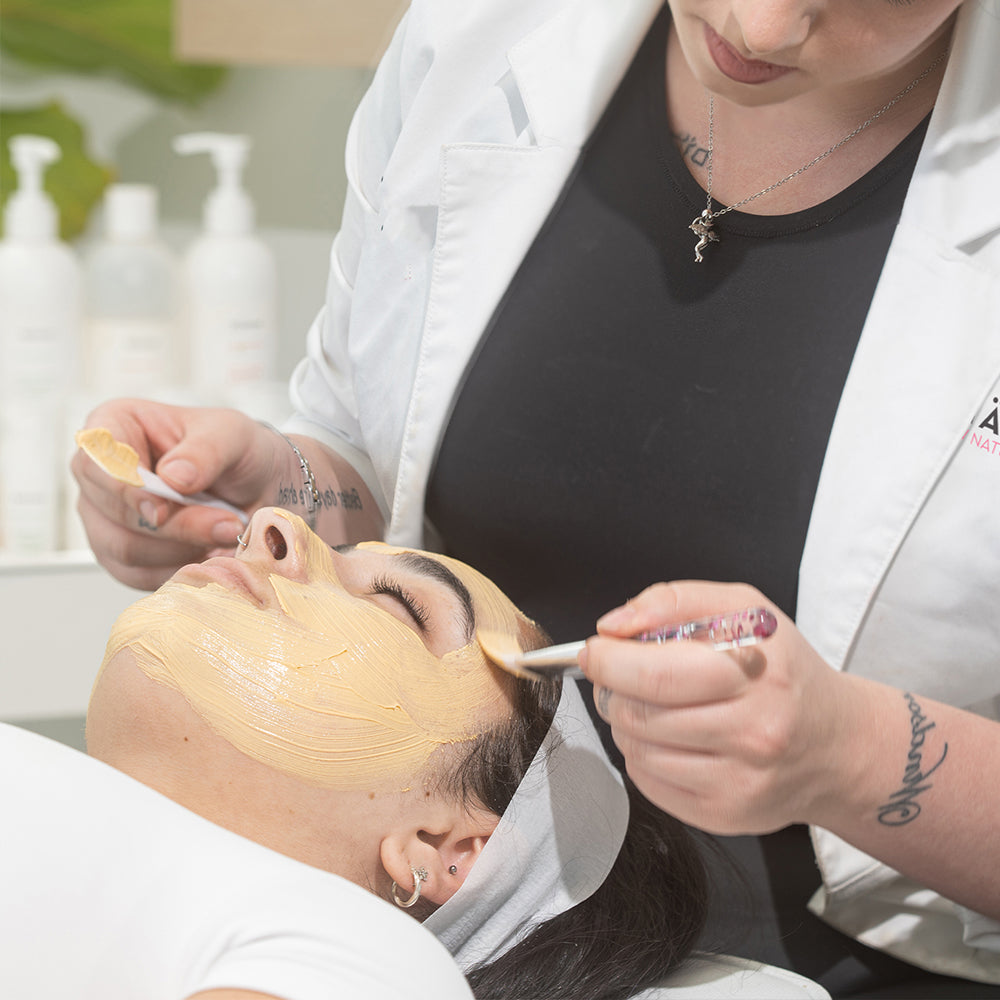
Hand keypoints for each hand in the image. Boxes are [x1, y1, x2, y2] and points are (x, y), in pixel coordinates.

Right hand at [72, 399, 278, 589]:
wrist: (254, 485)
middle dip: (176, 525)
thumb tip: (174, 477)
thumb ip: (205, 452)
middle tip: (227, 523)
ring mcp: (104, 519)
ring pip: (126, 551)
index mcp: (113, 426)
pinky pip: (140, 576)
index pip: (95, 461)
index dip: (126, 490)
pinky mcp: (121, 557)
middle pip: (113, 513)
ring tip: (226, 533)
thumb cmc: (234, 449)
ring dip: (184, 549)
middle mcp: (98, 476)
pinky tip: (212, 552)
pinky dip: (181, 569)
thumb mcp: (231, 435)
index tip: (163, 509)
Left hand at [579, 581, 856, 835]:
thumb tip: (614, 625)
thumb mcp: (744, 610)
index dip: (609, 660)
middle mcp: (753, 731)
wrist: (835, 744)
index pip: (656, 672)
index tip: (596, 649)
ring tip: (652, 705)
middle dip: (610, 689)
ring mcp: (740, 781)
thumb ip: (674, 601)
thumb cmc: (783, 671)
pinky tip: (670, 738)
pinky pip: (647, 782)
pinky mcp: (725, 815)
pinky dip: (642, 755)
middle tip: (618, 675)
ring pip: (635, 749)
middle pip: (638, 714)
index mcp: (757, 672)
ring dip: (625, 721)